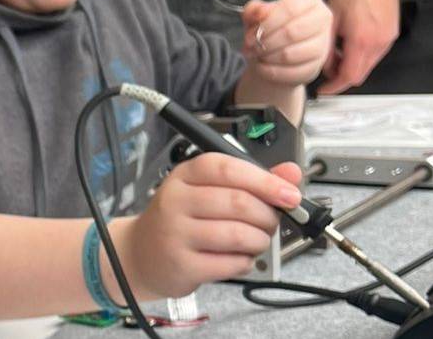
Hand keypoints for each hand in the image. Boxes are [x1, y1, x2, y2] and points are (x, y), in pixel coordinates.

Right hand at [117, 154, 303, 298]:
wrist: (140, 254)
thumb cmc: (182, 219)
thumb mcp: (209, 190)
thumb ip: (253, 180)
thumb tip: (292, 173)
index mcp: (184, 175)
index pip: (227, 168)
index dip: (265, 181)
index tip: (290, 195)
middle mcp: (175, 200)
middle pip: (238, 202)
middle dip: (267, 216)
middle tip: (270, 223)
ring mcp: (176, 233)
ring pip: (239, 234)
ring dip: (259, 241)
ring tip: (255, 241)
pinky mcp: (182, 264)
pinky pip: (232, 263)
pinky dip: (246, 262)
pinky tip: (238, 258)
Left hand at [241, 0, 331, 87]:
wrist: (274, 51)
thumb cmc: (268, 28)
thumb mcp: (256, 14)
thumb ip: (254, 9)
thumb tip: (261, 12)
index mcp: (308, 0)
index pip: (290, 9)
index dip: (267, 22)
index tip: (252, 32)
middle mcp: (322, 20)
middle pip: (291, 32)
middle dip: (265, 41)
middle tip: (251, 45)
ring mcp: (323, 45)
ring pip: (290, 54)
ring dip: (267, 56)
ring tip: (256, 54)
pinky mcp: (317, 66)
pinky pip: (292, 72)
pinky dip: (272, 71)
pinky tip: (262, 66)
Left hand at [318, 0, 399, 93]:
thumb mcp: (330, 17)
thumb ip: (326, 44)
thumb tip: (324, 62)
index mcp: (362, 41)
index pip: (348, 76)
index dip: (334, 87)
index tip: (324, 90)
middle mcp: (378, 43)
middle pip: (360, 74)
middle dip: (342, 78)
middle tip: (327, 73)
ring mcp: (387, 39)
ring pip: (368, 65)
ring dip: (352, 65)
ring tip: (335, 54)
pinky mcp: (391, 34)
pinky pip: (375, 54)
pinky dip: (361, 55)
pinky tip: (349, 44)